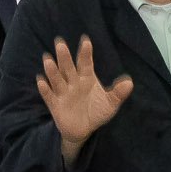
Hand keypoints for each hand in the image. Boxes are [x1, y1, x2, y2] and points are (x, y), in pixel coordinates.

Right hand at [35, 37, 133, 154]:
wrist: (84, 130)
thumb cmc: (97, 112)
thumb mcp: (110, 104)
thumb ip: (118, 93)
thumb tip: (129, 82)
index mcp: (86, 78)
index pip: (85, 63)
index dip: (85, 53)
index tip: (86, 41)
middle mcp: (73, 83)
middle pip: (68, 68)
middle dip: (64, 57)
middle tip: (60, 43)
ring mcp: (63, 93)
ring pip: (57, 79)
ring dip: (52, 71)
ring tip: (48, 60)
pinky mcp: (55, 105)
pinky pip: (49, 96)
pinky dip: (45, 89)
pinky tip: (41, 81)